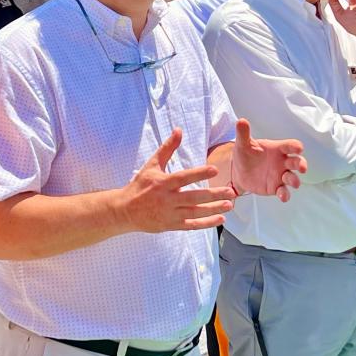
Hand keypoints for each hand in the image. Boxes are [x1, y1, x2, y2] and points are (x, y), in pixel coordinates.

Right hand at [120, 129, 237, 232]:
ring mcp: (169, 214)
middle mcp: (167, 199)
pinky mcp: (170, 225)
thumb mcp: (151, 165)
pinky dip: (206, 223)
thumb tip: (179, 130)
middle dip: (213, 195)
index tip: (215, 170)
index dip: (199, 174)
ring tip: (229, 205)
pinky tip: (220, 219)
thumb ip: (167, 148)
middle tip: (230, 191)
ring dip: (213, 209)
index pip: (183, 177)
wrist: (124, 210)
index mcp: (162, 183)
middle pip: (193, 197)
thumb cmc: (139, 185)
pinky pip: (191, 225)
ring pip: (195, 212)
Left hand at [231, 119, 306, 201]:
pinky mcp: (276, 187)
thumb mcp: (243, 143)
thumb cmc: (245, 154)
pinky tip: (283, 196)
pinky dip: (285, 194)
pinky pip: (283, 191)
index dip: (295, 146)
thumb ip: (243, 133)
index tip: (299, 148)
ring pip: (292, 178)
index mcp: (277, 149)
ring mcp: (280, 175)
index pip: (290, 145)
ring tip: (294, 183)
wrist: (238, 171)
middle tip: (302, 168)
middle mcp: (282, 162)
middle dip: (301, 164)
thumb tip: (241, 121)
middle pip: (296, 162)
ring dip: (295, 180)